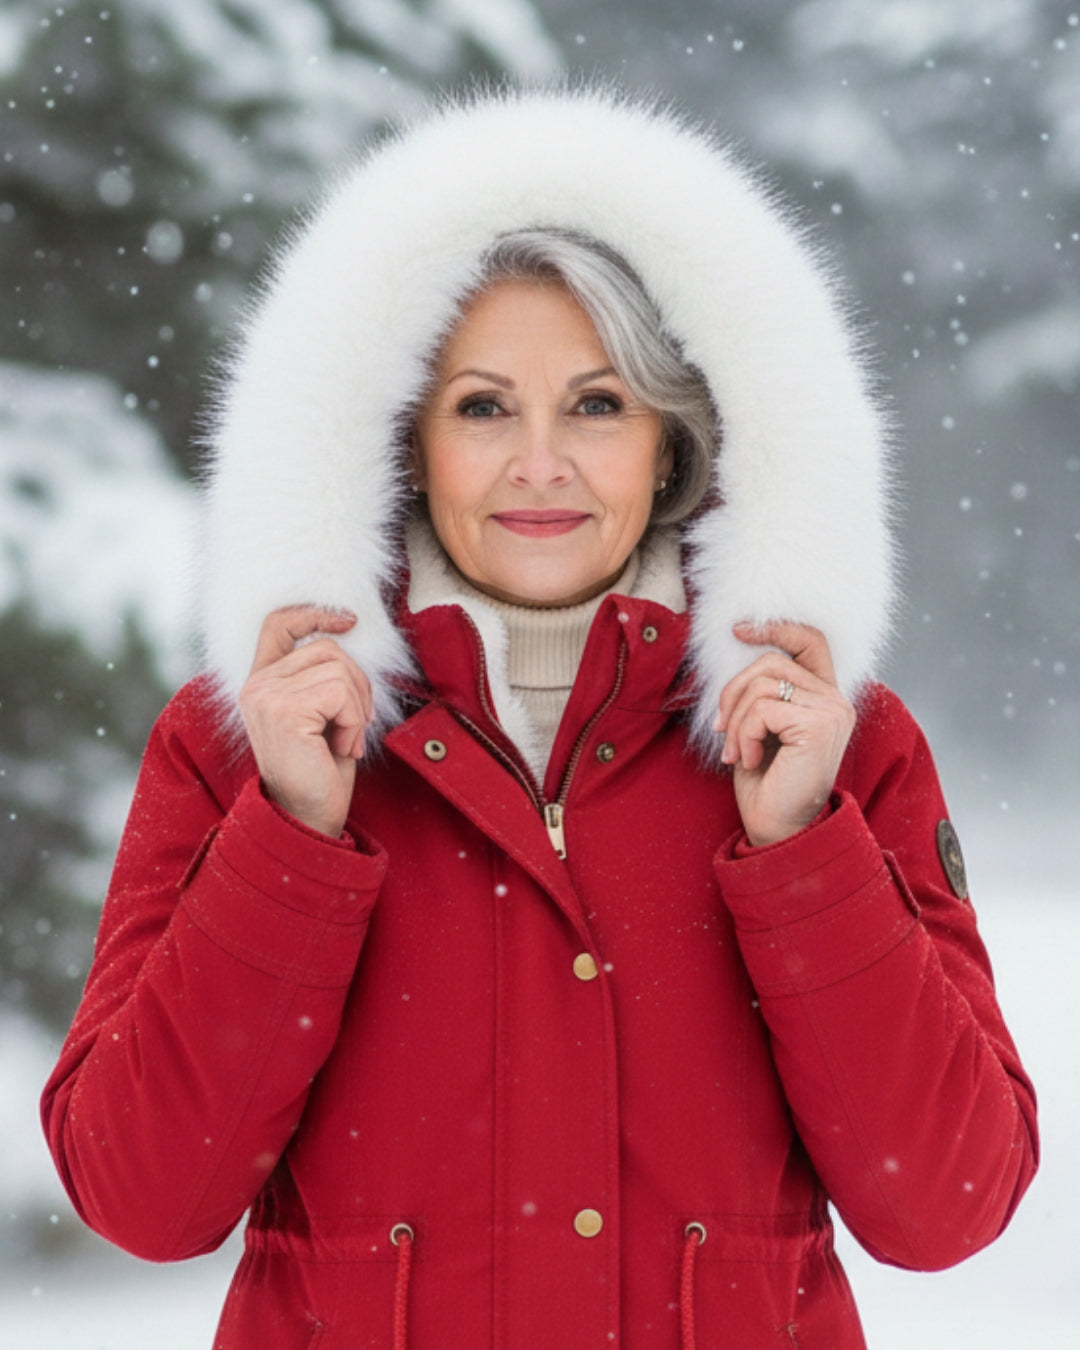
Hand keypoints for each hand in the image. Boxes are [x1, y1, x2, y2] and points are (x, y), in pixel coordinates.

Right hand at [238, 607, 372, 837]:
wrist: (307, 817)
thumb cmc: (319, 769)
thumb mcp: (319, 713)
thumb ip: (318, 676)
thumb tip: (347, 636)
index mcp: (261, 682)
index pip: (278, 624)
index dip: (315, 613)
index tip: (349, 621)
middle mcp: (256, 685)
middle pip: (327, 648)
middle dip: (358, 683)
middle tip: (358, 723)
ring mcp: (266, 696)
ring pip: (339, 670)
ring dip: (358, 709)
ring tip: (345, 740)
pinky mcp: (284, 711)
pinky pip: (341, 694)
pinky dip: (355, 722)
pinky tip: (343, 749)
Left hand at [714, 621, 854, 847]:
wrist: (779, 828)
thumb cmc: (768, 782)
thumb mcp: (761, 727)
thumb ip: (761, 694)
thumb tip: (737, 657)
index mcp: (824, 697)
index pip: (810, 641)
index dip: (776, 628)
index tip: (738, 630)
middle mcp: (836, 700)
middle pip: (772, 663)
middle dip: (733, 693)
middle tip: (720, 729)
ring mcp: (832, 711)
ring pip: (763, 686)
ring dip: (735, 721)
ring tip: (734, 752)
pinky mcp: (820, 726)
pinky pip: (763, 710)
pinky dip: (743, 735)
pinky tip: (748, 761)